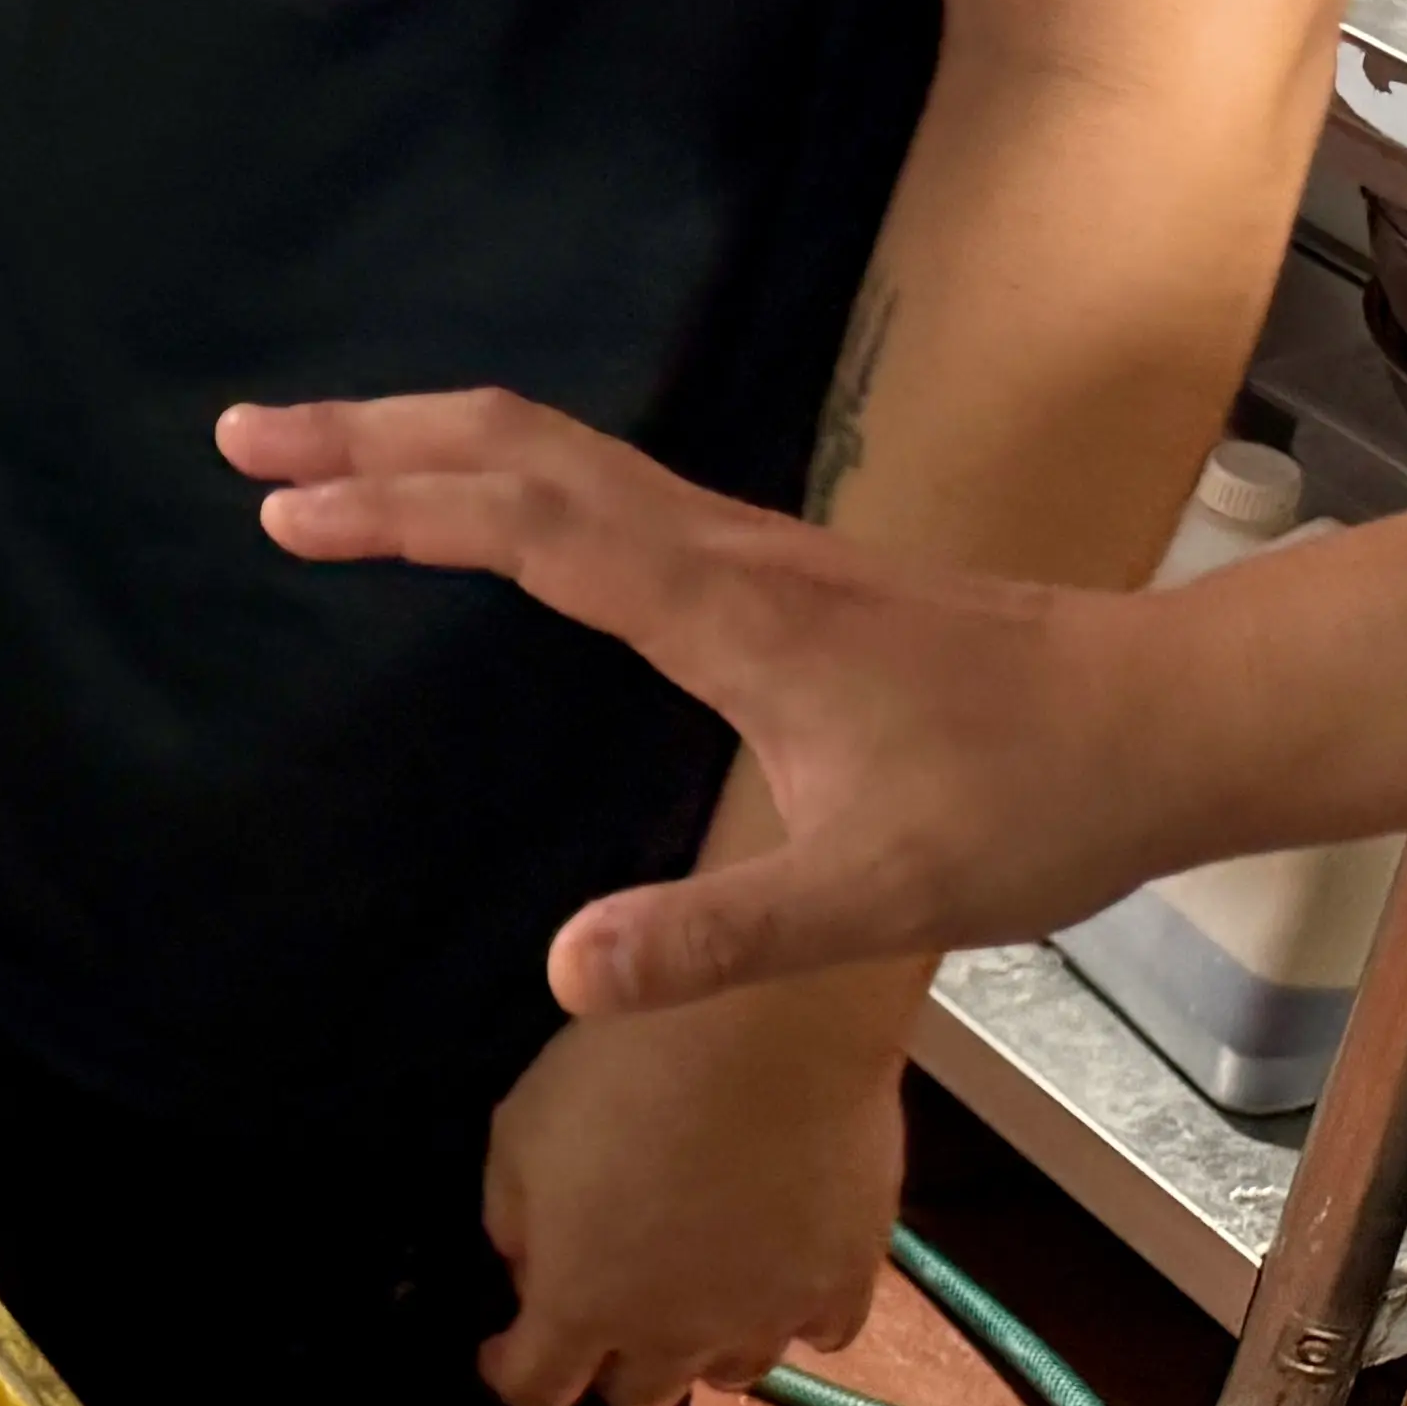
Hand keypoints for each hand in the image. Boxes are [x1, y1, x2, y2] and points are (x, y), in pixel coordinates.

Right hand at [215, 388, 1155, 1014]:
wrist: (1165, 720)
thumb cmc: (1028, 804)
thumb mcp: (874, 894)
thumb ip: (716, 936)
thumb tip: (560, 973)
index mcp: (721, 611)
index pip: (525, 527)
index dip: (396, 508)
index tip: (278, 507)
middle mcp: (720, 550)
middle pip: (519, 448)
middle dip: (373, 432)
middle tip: (241, 433)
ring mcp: (744, 545)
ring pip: (558, 450)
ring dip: (428, 438)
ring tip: (318, 452)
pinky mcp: (765, 564)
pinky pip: (595, 483)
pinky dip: (498, 469)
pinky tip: (477, 507)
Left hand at [477, 990, 904, 1405]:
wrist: (766, 1034)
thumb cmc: (621, 1074)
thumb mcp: (518, 1136)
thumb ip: (513, 1219)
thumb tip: (530, 1265)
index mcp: (582, 1307)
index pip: (535, 1388)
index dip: (511, 1370)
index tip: (503, 1344)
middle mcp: (675, 1337)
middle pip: (637, 1396)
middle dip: (608, 1365)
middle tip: (605, 1310)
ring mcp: (769, 1318)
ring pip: (733, 1371)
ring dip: (703, 1344)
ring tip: (698, 1291)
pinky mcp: (847, 1284)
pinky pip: (820, 1331)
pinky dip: (794, 1312)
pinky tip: (784, 1270)